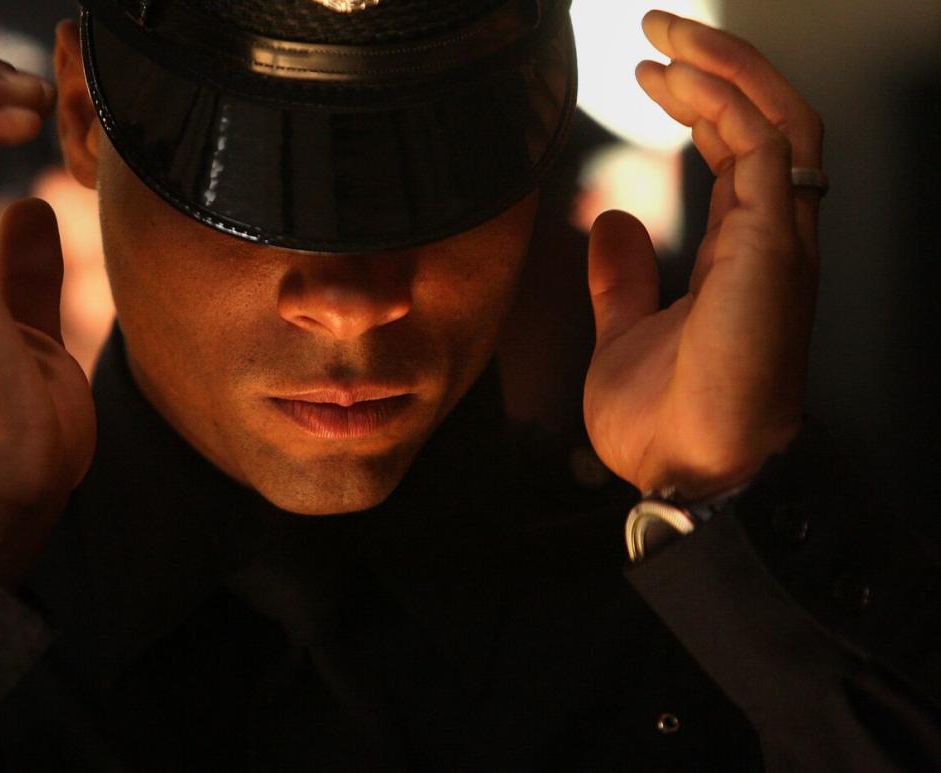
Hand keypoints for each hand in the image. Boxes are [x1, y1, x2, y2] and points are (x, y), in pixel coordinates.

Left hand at [583, 12, 823, 499]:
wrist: (689, 472)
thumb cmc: (669, 421)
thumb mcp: (626, 330)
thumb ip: (623, 278)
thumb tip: (611, 223)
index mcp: (744, 255)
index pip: (739, 154)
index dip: (702, 105)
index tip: (650, 75)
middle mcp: (773, 239)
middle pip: (767, 122)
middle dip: (717, 68)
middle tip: (658, 31)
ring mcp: (780, 241)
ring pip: (777, 120)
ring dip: (723, 68)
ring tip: (666, 36)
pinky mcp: (772, 247)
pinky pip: (765, 149)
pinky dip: (726, 105)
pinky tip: (680, 82)